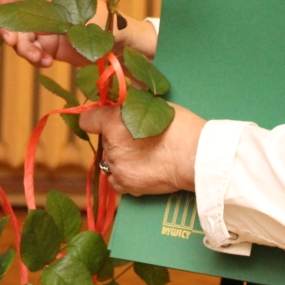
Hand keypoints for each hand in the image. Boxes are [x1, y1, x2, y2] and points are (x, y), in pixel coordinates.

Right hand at [0, 0, 104, 66]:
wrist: (123, 47)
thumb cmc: (107, 24)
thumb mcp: (78, 18)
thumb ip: (49, 18)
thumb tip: (21, 18)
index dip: (0, 3)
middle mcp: (45, 9)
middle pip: (14, 18)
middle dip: (12, 33)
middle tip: (15, 44)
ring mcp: (46, 27)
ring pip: (21, 37)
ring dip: (27, 51)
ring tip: (43, 60)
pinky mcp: (49, 44)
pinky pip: (32, 51)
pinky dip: (35, 58)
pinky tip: (48, 62)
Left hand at [80, 104, 203, 195]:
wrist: (196, 156)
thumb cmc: (181, 127)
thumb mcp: (155, 105)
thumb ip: (134, 104)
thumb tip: (124, 98)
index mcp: (114, 121)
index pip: (88, 120)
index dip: (96, 120)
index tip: (102, 121)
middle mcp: (111, 145)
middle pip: (104, 141)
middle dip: (116, 138)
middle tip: (138, 138)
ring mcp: (118, 167)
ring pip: (110, 161)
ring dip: (121, 157)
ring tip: (143, 155)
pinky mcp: (127, 185)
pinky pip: (115, 181)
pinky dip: (124, 176)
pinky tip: (140, 170)